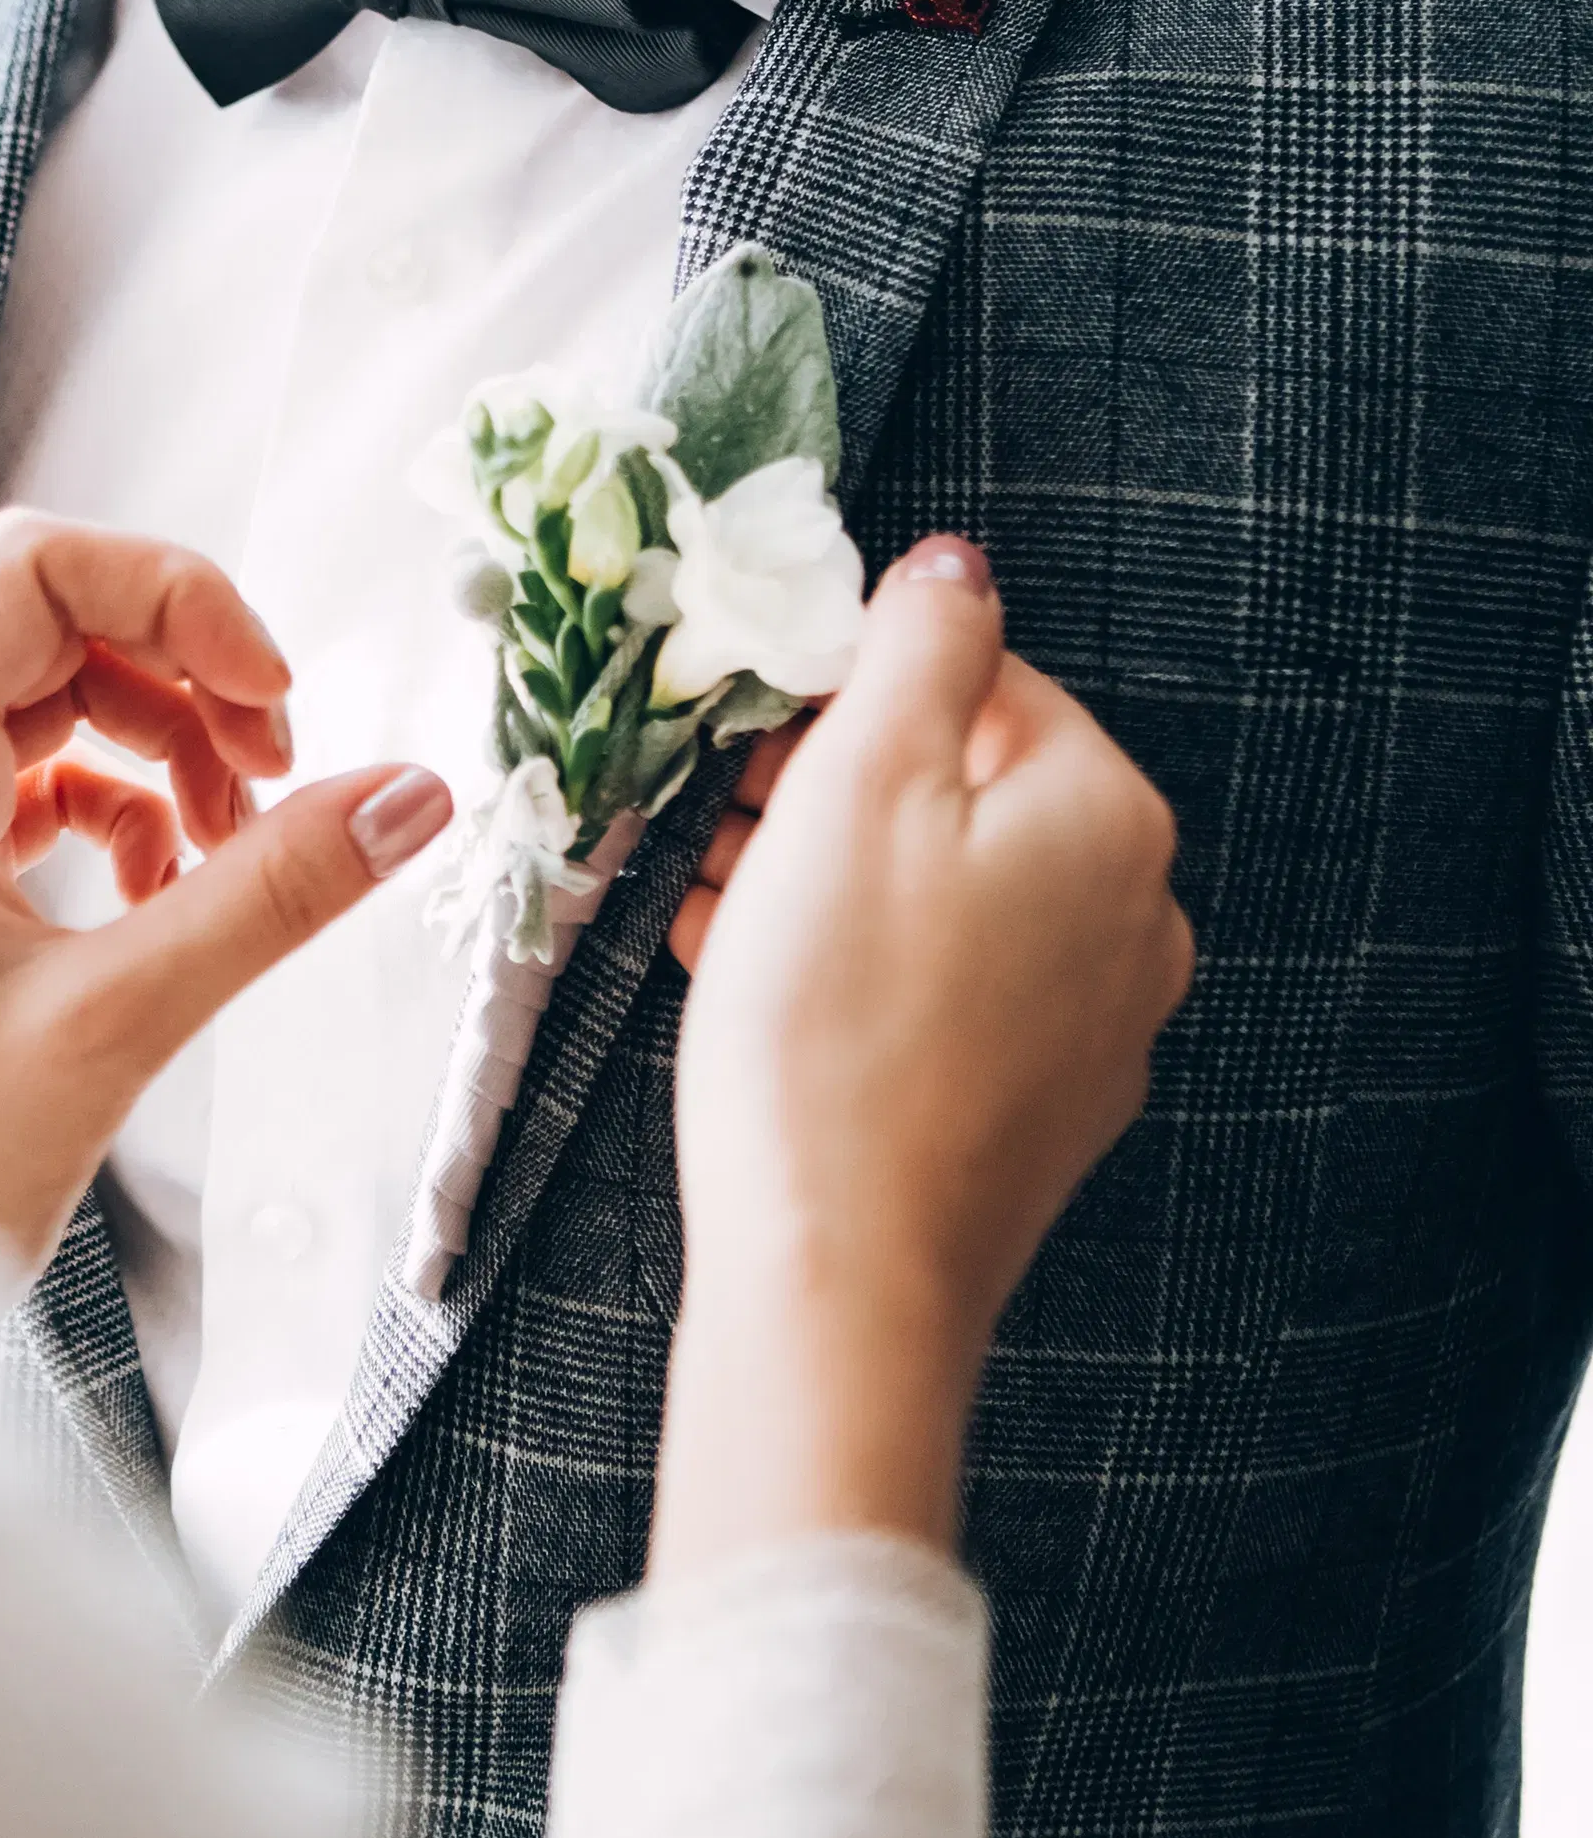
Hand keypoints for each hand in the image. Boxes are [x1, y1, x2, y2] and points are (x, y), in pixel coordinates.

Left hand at [0, 510, 451, 1271]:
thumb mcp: (122, 1018)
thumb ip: (274, 895)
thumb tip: (412, 796)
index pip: (35, 572)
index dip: (176, 599)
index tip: (275, 699)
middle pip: (62, 633)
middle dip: (191, 684)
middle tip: (280, 777)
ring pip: (65, 715)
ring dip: (174, 758)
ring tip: (239, 848)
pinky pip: (53, 796)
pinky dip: (138, 824)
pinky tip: (177, 899)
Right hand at [653, 535, 1191, 1574]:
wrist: (838, 1278)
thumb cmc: (832, 1025)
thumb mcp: (859, 789)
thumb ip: (918, 646)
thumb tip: (956, 559)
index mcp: (1108, 816)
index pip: (986, 685)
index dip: (849, 693)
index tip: (747, 731)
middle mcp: (1133, 918)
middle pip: (963, 797)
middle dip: (826, 791)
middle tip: (710, 815)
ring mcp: (1093, 1028)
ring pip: (942, 900)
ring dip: (821, 879)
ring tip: (703, 895)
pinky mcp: (1035, 1110)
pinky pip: (939, 994)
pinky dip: (851, 967)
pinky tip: (748, 975)